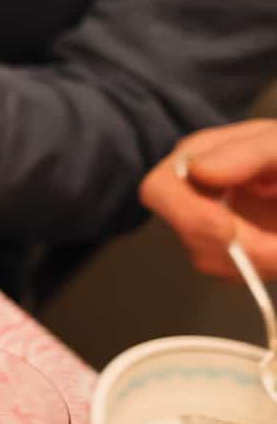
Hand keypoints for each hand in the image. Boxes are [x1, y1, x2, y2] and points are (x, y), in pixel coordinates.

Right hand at [140, 120, 276, 277]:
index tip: (232, 232)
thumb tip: (198, 171)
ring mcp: (210, 223)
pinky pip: (233, 272)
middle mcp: (196, 191)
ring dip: (257, 259)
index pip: (161, 189)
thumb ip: (248, 152)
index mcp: (200, 156)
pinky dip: (262, 266)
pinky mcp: (229, 249)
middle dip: (238, 246)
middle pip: (189, 233)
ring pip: (211, 260)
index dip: (188, 214)